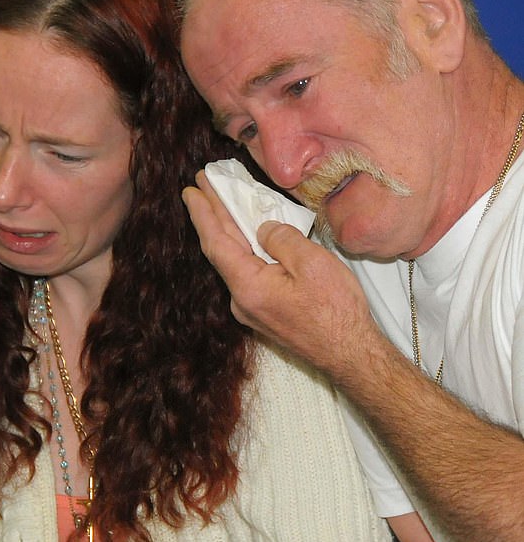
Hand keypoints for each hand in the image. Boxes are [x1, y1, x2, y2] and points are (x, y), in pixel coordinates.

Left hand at [183, 171, 379, 379]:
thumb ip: (281, 238)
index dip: (203, 214)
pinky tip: (249, 235)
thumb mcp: (312, 263)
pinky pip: (249, 273)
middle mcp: (242, 301)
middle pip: (222, 250)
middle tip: (204, 186)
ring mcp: (251, 309)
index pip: (216, 242)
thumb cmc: (337, 313)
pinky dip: (246, 249)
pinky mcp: (263, 312)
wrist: (351, 355)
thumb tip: (263, 229)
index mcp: (248, 287)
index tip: (190, 191)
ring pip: (235, 262)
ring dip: (230, 231)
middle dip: (213, 216)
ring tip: (224, 202)